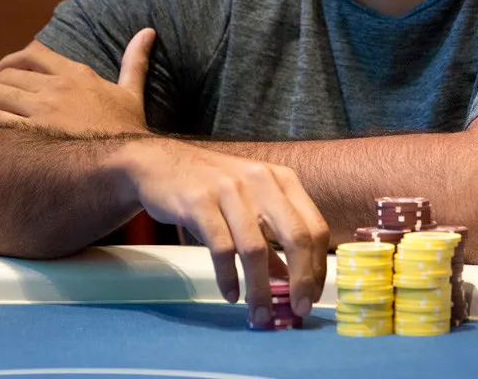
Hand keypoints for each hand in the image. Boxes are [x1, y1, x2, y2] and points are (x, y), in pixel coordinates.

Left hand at [0, 30, 154, 135]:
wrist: (131, 159)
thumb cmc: (131, 130)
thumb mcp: (132, 91)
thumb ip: (135, 61)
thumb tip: (147, 32)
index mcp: (76, 73)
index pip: (34, 54)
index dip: (11, 60)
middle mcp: (56, 87)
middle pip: (9, 74)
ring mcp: (44, 109)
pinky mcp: (34, 133)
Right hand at [118, 138, 328, 325]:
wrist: (159, 163)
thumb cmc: (210, 186)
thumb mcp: (249, 205)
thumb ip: (271, 240)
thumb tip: (289, 282)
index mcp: (282, 180)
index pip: (315, 228)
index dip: (318, 267)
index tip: (312, 296)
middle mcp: (261, 181)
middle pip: (296, 237)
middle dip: (301, 280)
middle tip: (298, 310)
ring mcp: (230, 189)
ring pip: (255, 249)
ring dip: (261, 289)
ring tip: (260, 315)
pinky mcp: (199, 201)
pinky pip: (221, 248)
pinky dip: (228, 277)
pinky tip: (231, 294)